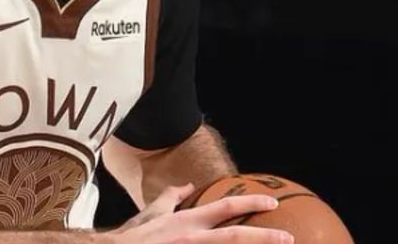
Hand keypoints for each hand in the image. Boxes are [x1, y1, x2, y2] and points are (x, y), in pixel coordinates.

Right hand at [112, 186, 293, 243]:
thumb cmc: (133, 236)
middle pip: (236, 236)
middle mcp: (193, 239)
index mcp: (188, 221)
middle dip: (265, 237)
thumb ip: (172, 197)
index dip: (250, 203)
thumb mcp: (153, 212)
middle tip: (289, 238)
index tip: (272, 203)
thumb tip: (188, 185)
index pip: (225, 207)